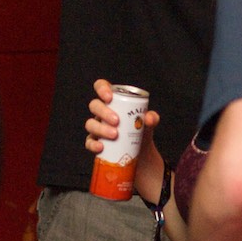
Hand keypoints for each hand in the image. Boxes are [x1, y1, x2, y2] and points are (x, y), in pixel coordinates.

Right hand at [85, 79, 165, 204]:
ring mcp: (97, 127)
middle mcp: (102, 112)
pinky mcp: (95, 143)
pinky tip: (101, 147)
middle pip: (95, 105)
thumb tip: (149, 118)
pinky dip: (93, 144)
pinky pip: (89, 142)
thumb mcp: (149, 123)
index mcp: (113, 101)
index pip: (101, 87)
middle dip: (104, 112)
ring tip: (115, 135)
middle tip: (117, 121)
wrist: (141, 154)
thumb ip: (152, 118)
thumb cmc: (141, 131)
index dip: (102, 88)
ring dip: (101, 128)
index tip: (109, 97)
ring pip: (90, 124)